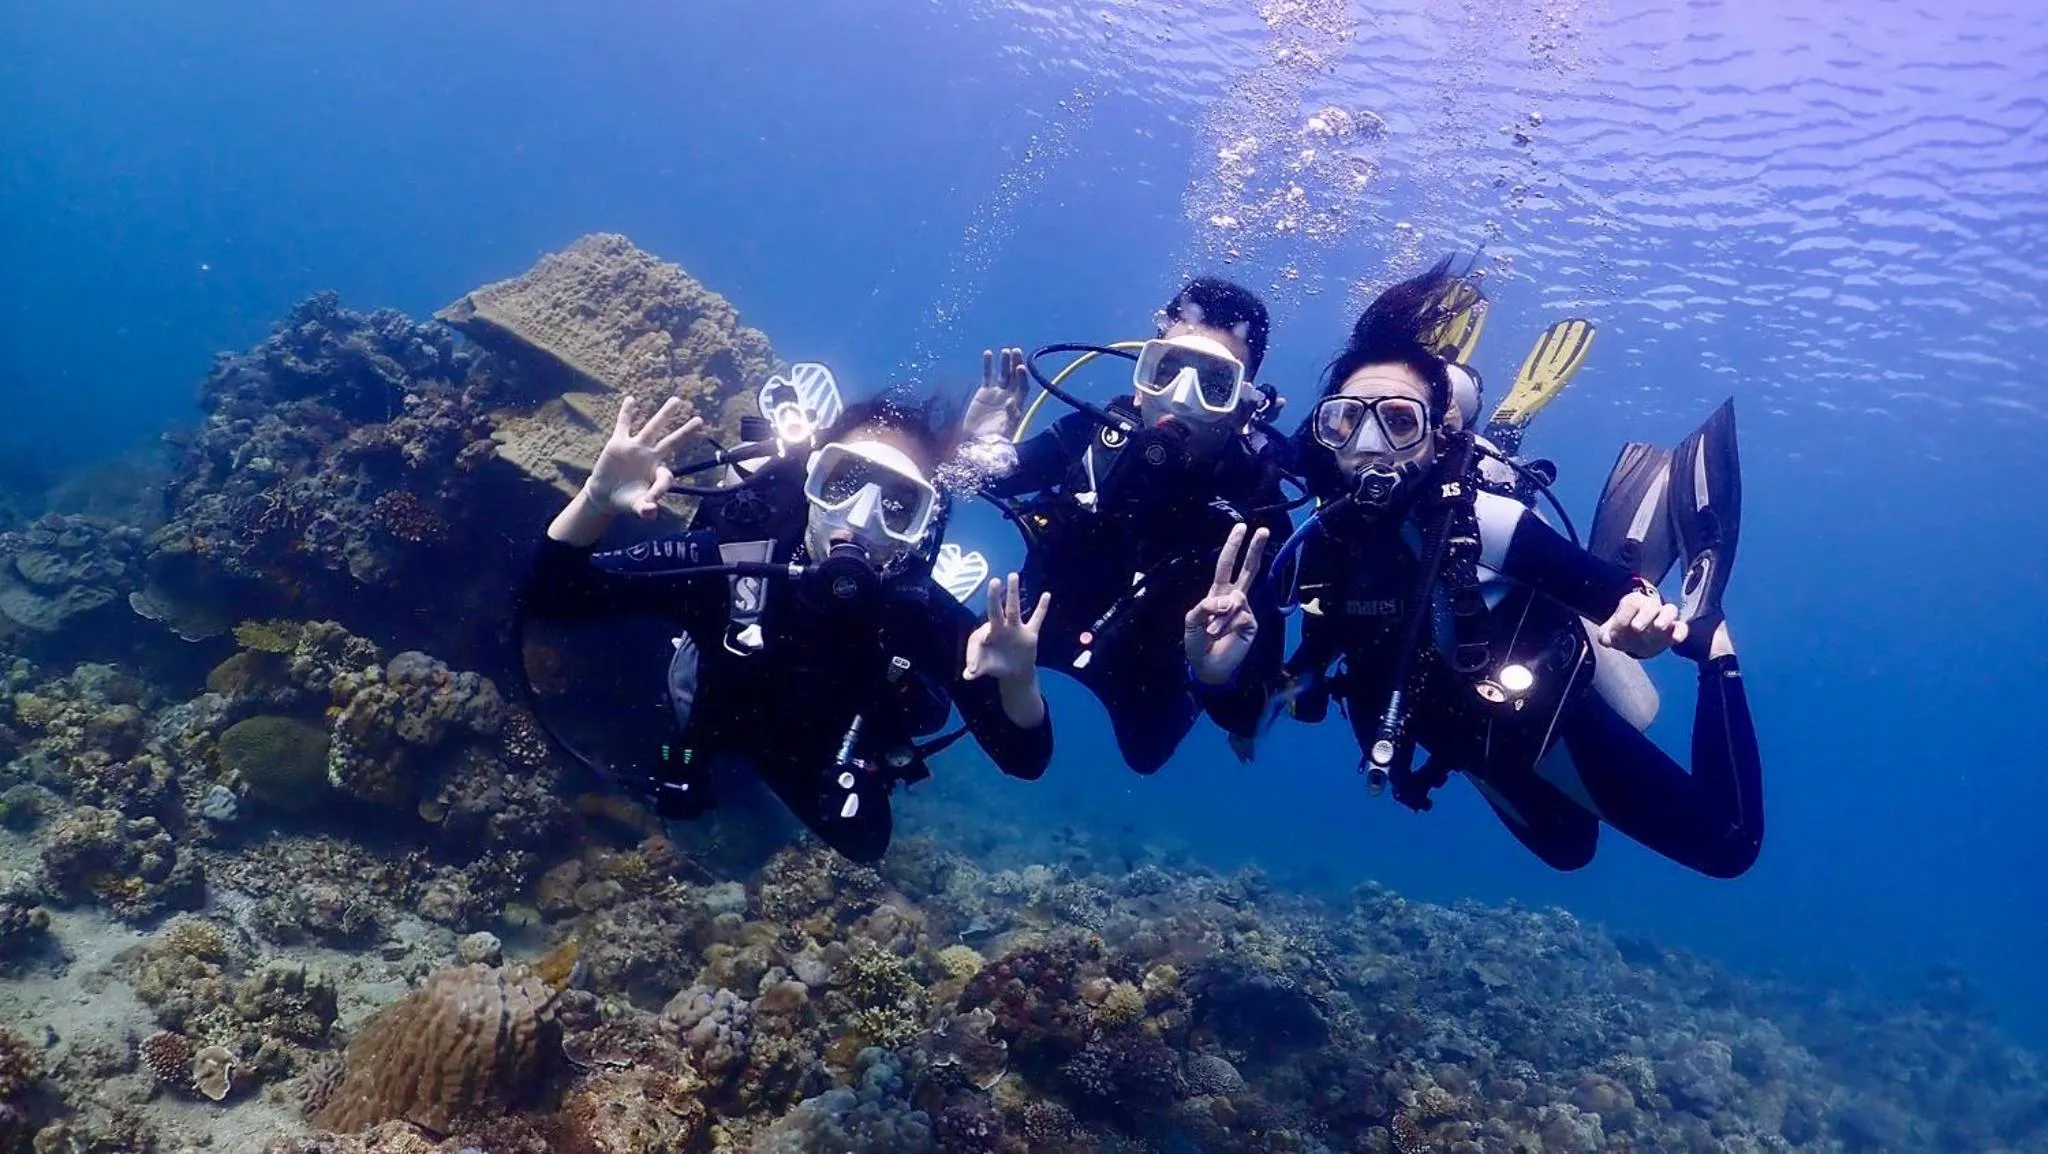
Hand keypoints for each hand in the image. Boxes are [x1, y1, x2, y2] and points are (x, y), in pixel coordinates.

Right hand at [585, 395, 703, 519]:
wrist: (605, 495)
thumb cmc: (626, 500)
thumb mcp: (636, 507)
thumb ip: (645, 510)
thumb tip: (651, 511)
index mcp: (657, 473)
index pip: (666, 476)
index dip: (661, 488)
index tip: (652, 500)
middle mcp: (650, 457)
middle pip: (671, 442)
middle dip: (685, 432)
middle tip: (699, 420)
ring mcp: (636, 448)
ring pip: (652, 428)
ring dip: (664, 415)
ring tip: (677, 400)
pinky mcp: (618, 444)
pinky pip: (624, 425)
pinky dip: (626, 413)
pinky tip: (631, 400)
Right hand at [961, 347, 1027, 440]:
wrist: (978, 440)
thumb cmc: (995, 437)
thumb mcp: (1005, 428)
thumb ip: (1010, 415)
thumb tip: (1011, 401)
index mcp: (1017, 404)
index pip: (1023, 386)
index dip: (1022, 376)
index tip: (1020, 367)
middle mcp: (1009, 395)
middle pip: (1015, 376)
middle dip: (1015, 364)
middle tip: (1015, 351)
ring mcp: (997, 392)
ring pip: (1003, 374)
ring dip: (1004, 362)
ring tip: (1005, 351)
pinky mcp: (984, 392)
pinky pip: (987, 375)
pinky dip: (988, 365)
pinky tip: (988, 354)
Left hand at [964, 573, 1050, 683]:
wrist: (1015, 671)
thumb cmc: (995, 664)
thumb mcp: (984, 669)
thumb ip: (975, 670)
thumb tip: (966, 675)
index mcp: (986, 635)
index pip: (978, 637)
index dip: (973, 653)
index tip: (972, 669)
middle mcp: (1000, 627)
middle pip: (995, 610)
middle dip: (993, 597)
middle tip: (994, 581)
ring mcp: (1015, 628)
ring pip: (1014, 609)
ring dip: (1013, 594)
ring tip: (1013, 576)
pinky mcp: (1030, 633)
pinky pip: (1037, 619)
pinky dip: (1042, 608)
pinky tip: (1046, 595)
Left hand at [1184, 523, 1270, 684]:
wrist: (1207, 666)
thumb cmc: (1197, 642)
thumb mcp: (1191, 620)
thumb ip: (1205, 605)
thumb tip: (1229, 599)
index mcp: (1218, 593)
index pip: (1227, 565)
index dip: (1233, 546)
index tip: (1242, 527)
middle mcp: (1233, 597)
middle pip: (1247, 569)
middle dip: (1254, 549)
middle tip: (1262, 529)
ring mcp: (1244, 610)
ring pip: (1236, 598)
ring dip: (1219, 616)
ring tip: (1210, 632)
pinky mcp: (1250, 623)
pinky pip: (1239, 616)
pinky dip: (1226, 625)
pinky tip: (1221, 636)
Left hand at [1597, 588, 1687, 657]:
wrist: (1637, 639)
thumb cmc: (1622, 632)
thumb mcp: (1609, 634)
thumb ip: (1605, 636)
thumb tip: (1606, 640)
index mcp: (1633, 603)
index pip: (1630, 604)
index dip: (1622, 617)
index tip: (1615, 633)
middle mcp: (1650, 607)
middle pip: (1651, 605)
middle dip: (1643, 616)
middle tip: (1636, 627)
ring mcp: (1664, 617)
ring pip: (1670, 610)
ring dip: (1664, 618)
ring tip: (1658, 627)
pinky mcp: (1674, 630)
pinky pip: (1682, 627)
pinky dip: (1680, 631)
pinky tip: (1676, 639)